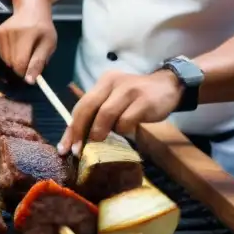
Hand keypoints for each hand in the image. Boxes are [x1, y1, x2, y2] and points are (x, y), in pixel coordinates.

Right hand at [0, 9, 56, 83]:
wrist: (31, 10)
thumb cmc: (43, 28)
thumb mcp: (48, 44)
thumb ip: (39, 62)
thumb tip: (29, 81)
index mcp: (27, 33)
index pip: (20, 61)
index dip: (25, 71)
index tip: (32, 71)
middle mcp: (11, 32)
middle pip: (12, 63)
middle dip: (22, 66)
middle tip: (31, 56)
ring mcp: (1, 32)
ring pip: (6, 60)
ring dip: (15, 60)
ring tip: (25, 48)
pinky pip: (2, 54)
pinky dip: (9, 54)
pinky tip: (16, 44)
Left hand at [57, 70, 183, 155]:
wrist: (169, 86)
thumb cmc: (137, 97)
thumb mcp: (115, 99)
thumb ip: (99, 113)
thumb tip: (79, 138)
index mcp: (103, 82)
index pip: (81, 105)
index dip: (71, 128)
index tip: (64, 148)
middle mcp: (112, 82)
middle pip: (88, 107)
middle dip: (80, 131)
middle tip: (77, 151)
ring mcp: (129, 90)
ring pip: (106, 114)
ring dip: (101, 132)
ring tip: (103, 140)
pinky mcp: (144, 101)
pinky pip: (126, 120)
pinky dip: (123, 130)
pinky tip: (129, 129)